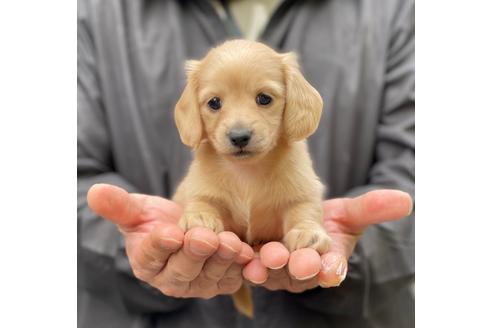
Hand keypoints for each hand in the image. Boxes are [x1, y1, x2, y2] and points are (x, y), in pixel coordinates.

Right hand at [86, 184, 253, 298]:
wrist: (188, 228)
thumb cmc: (159, 220)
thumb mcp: (139, 211)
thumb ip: (120, 206)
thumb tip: (94, 192)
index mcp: (148, 263)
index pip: (151, 256)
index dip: (159, 245)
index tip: (168, 232)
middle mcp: (172, 279)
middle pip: (183, 269)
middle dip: (194, 253)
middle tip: (203, 237)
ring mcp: (199, 284)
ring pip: (211, 275)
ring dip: (221, 259)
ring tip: (229, 241)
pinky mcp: (223, 282)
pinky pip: (234, 277)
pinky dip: (243, 267)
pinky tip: (249, 253)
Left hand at [241, 190, 412, 291]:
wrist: (292, 220)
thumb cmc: (326, 221)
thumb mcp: (349, 213)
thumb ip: (371, 208)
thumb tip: (406, 200)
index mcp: (328, 260)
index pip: (332, 267)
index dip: (332, 268)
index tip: (332, 269)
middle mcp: (303, 271)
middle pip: (300, 273)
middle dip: (299, 269)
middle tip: (295, 262)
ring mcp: (277, 271)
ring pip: (272, 273)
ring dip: (267, 268)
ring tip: (262, 259)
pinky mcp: (252, 264)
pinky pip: (246, 265)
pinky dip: (241, 260)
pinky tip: (235, 250)